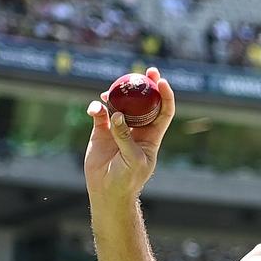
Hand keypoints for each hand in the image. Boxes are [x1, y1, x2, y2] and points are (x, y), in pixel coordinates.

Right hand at [84, 67, 176, 203]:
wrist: (107, 190)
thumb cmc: (128, 179)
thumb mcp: (132, 159)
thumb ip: (125, 137)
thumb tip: (117, 115)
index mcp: (152, 135)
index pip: (164, 111)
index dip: (166, 96)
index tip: (162, 81)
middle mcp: (137, 128)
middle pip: (144, 102)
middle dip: (145, 86)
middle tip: (145, 70)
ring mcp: (118, 128)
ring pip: (119, 104)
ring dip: (117, 94)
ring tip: (111, 89)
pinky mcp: (101, 131)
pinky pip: (99, 113)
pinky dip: (96, 108)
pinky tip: (94, 108)